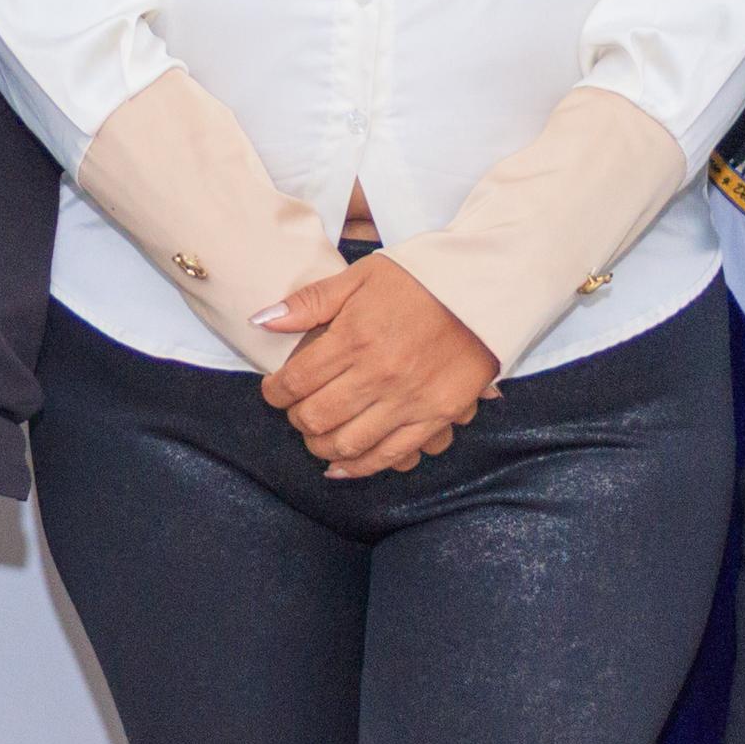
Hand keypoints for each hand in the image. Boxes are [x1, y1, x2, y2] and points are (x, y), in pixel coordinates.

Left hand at [255, 255, 500, 476]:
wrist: (482, 290)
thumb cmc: (417, 280)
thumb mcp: (359, 277)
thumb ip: (309, 302)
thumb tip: (262, 320)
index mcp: (355, 337)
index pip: (296, 381)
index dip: (275, 392)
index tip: (273, 391)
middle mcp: (378, 374)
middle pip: (317, 416)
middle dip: (296, 419)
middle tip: (295, 411)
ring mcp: (408, 400)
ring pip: (348, 443)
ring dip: (321, 446)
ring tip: (315, 436)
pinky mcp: (435, 416)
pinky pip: (390, 454)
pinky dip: (359, 467)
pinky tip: (340, 466)